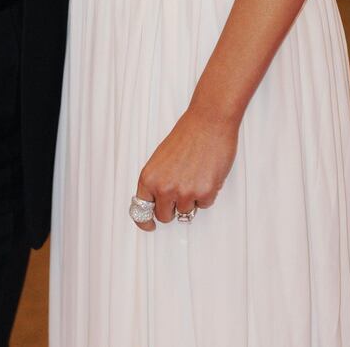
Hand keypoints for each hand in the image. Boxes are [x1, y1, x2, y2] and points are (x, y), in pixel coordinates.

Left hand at [134, 107, 237, 231]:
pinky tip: (206, 173)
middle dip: (172, 208)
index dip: (145, 221)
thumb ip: (158, 181)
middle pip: (165, 216)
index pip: (141, 209)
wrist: (208, 123)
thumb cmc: (186, 136)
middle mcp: (164, 188)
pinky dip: (207, 193)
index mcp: (149, 177)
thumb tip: (158, 202)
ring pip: (185, 211)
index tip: (149, 226)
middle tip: (181, 189)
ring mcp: (184, 192)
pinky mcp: (204, 193)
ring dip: (191, 199)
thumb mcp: (161, 159)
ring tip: (195, 174)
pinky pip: (204, 205)